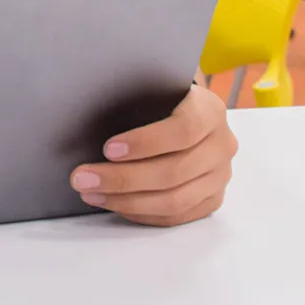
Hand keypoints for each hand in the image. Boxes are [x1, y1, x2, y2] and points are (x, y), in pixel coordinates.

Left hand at [70, 83, 234, 226]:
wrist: (185, 112)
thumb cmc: (160, 99)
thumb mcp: (151, 89)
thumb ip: (133, 99)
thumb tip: (87, 115)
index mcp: (209, 110)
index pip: (183, 130)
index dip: (145, 142)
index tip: (108, 149)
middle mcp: (221, 144)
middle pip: (174, 171)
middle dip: (122, 178)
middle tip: (82, 178)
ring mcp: (220, 176)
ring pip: (174, 200)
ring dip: (126, 201)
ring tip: (91, 193)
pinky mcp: (211, 199)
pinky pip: (176, 216)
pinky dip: (141, 213)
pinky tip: (114, 204)